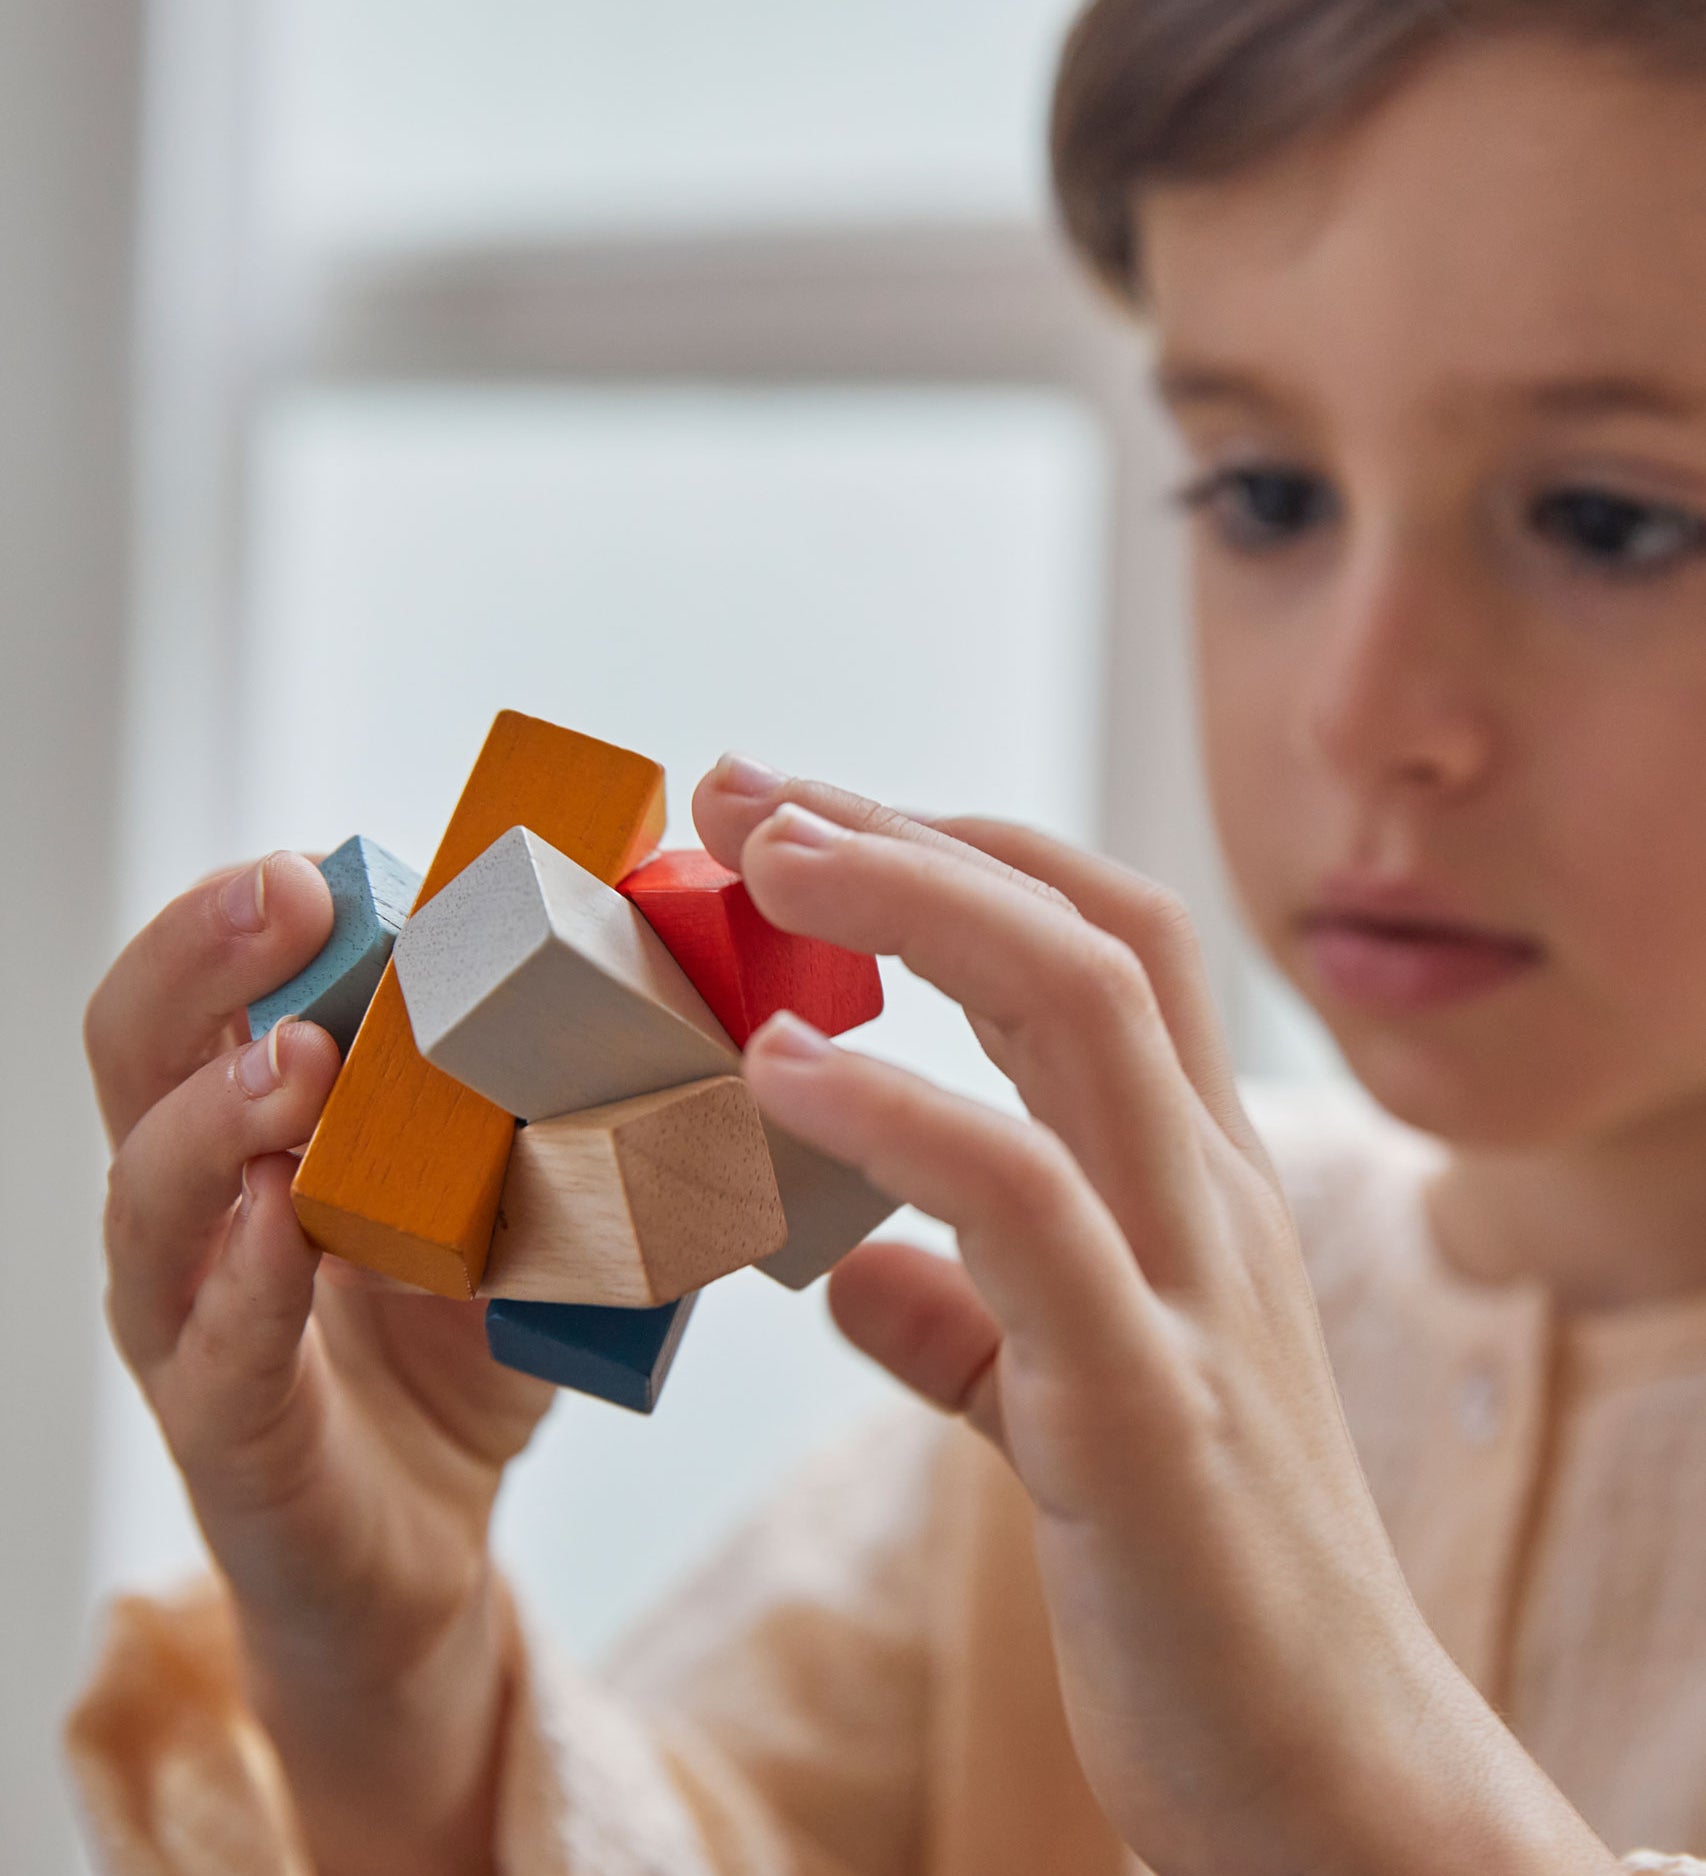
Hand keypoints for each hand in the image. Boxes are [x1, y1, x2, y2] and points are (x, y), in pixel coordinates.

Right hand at [85, 854, 553, 1875]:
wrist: (421, 1557)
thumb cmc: (455, 1358)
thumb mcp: (510, 1210)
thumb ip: (542, 1110)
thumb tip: (663, 980)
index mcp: (255, 1137)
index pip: (208, 997)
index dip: (243, 919)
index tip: (322, 858)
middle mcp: (197, 1214)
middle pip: (136, 1059)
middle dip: (196, 962)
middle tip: (282, 893)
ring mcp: (194, 1325)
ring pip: (149, 1199)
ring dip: (215, 1113)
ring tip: (293, 1058)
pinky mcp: (230, 1435)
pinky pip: (215, 1350)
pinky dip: (244, 1282)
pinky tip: (275, 1223)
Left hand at [694, 758, 1616, 1875]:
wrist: (1328, 1780)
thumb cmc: (1202, 1573)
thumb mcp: (1074, 1403)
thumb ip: (971, 1322)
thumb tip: (854, 1266)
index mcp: (1192, 1185)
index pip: (1099, 942)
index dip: (952, 853)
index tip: (803, 819)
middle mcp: (1209, 1199)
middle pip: (1088, 929)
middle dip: (913, 832)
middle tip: (748, 785)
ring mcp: (1189, 1288)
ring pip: (1083, 1013)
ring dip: (914, 907)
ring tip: (765, 859)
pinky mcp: (1148, 1407)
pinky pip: (1029, 1210)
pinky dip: (904, 1117)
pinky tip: (783, 1079)